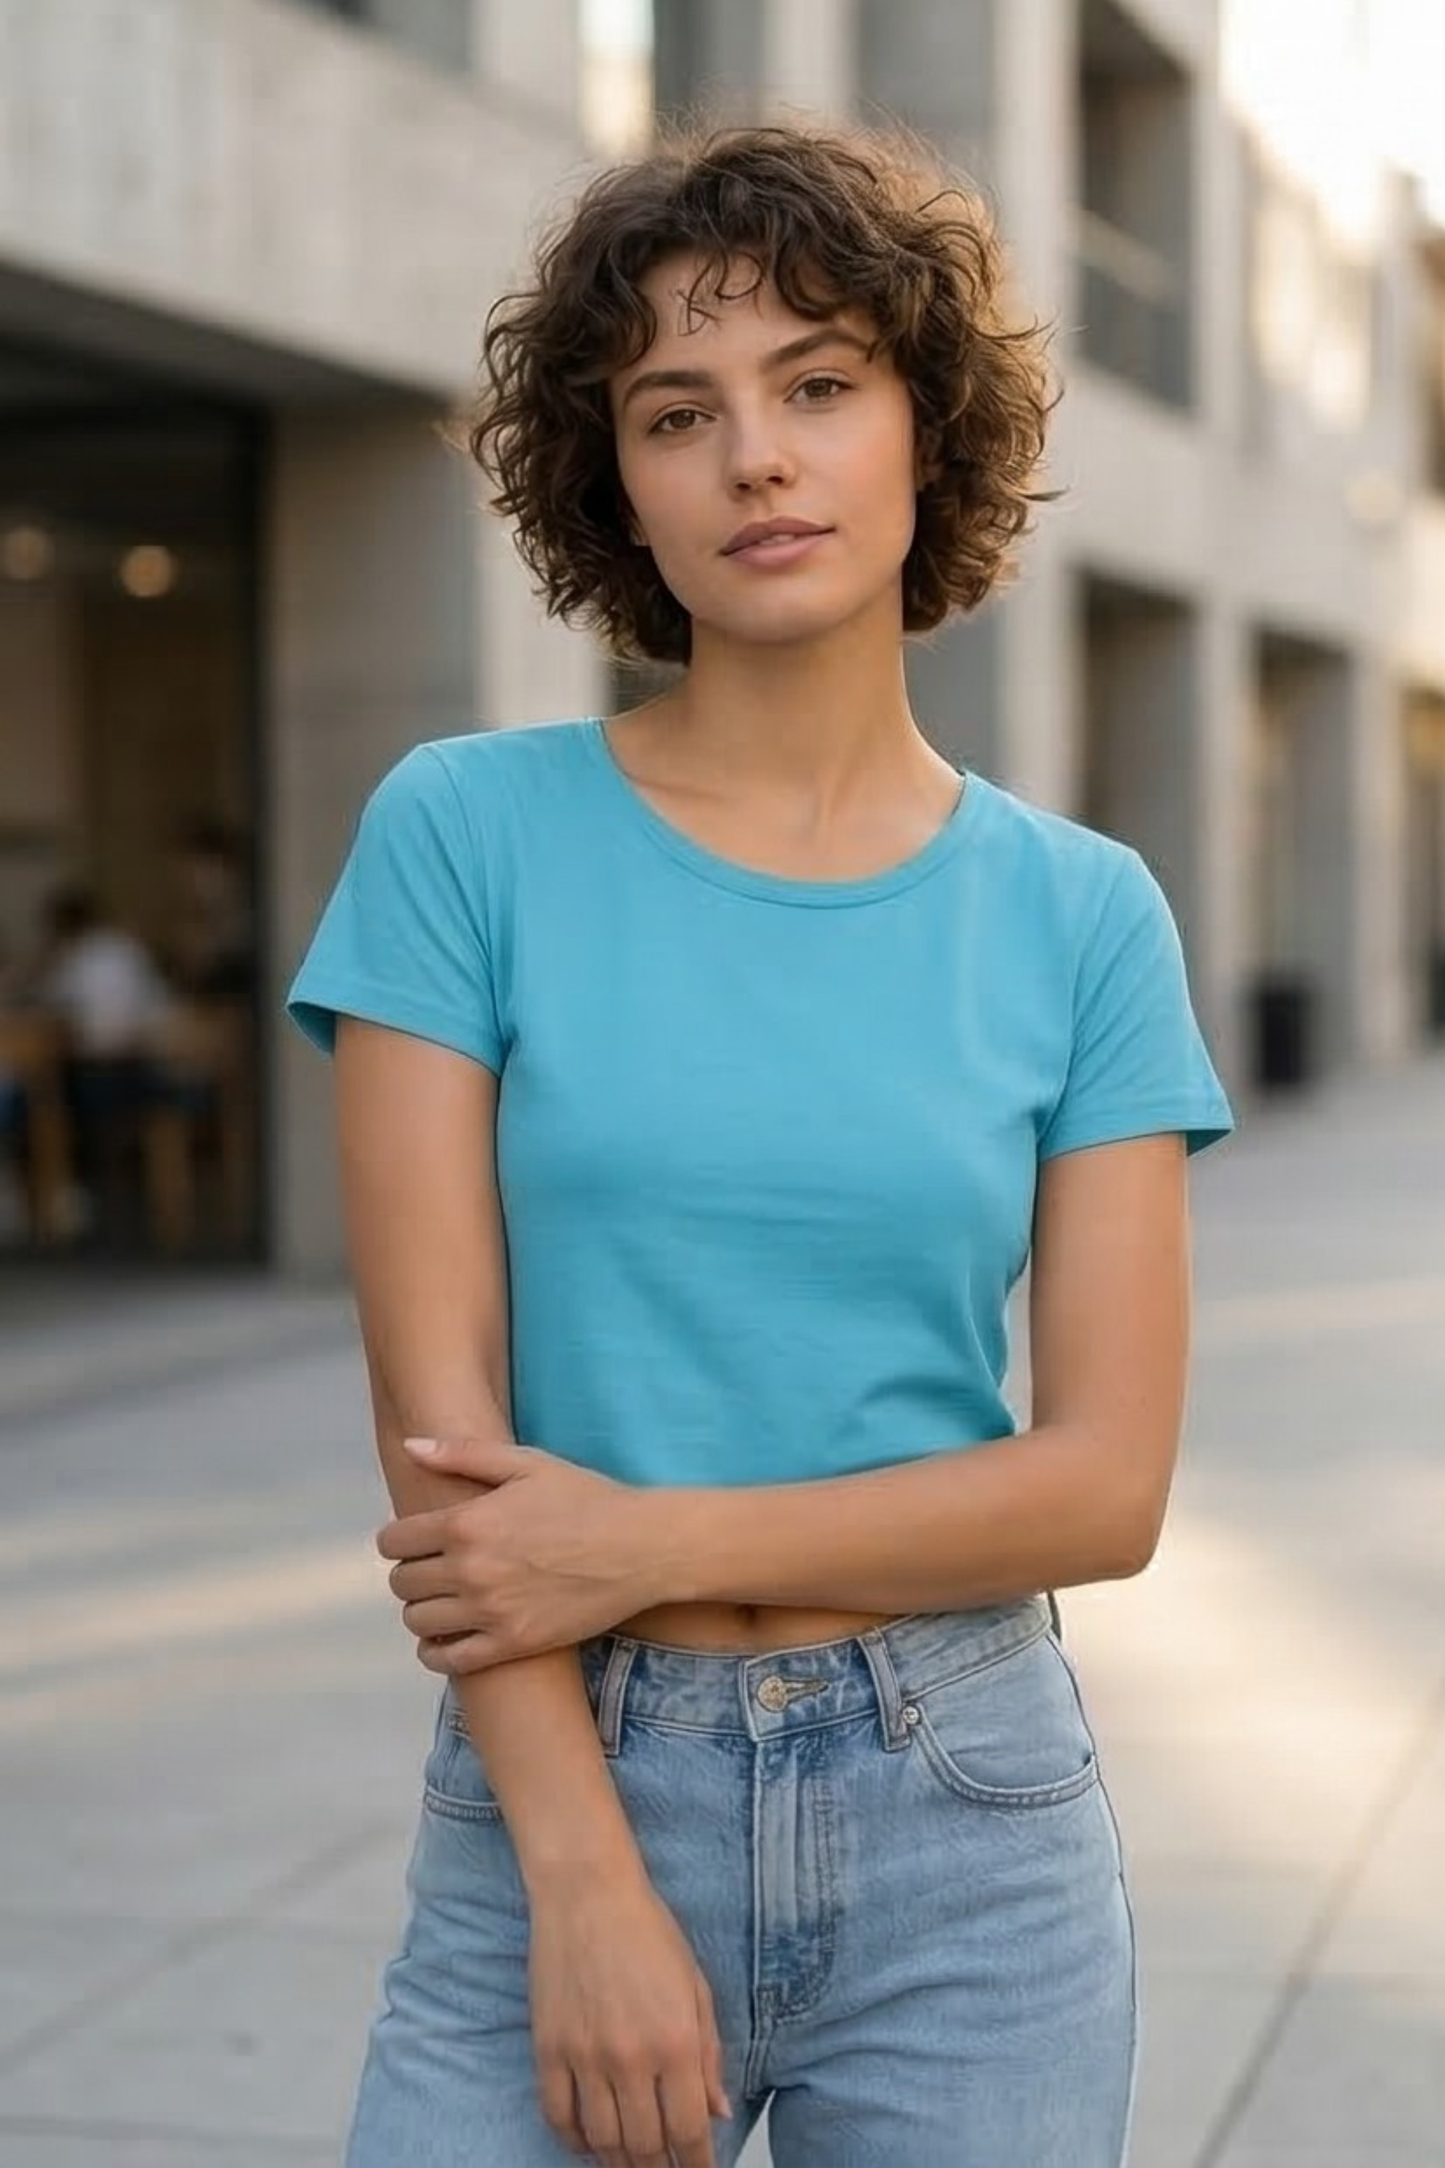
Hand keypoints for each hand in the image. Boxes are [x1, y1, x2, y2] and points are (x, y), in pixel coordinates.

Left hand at [377, 1436, 667, 1672]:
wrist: (640, 1548)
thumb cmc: (586, 1498)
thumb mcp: (527, 1463)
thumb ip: (462, 1454)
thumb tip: (409, 1447)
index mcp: (467, 1523)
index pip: (394, 1542)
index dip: (397, 1540)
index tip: (414, 1540)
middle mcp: (471, 1570)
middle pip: (402, 1584)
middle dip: (409, 1573)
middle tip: (431, 1568)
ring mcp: (491, 1612)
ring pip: (419, 1622)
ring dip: (422, 1610)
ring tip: (443, 1600)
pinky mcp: (513, 1644)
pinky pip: (449, 1660)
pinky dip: (437, 1652)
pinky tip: (447, 1638)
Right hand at [529, 1867, 730, 2165]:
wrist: (587, 1892)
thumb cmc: (647, 1929)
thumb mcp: (695, 1986)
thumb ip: (709, 2053)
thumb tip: (717, 2113)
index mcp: (676, 2040)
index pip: (689, 2131)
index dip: (697, 2165)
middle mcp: (631, 2057)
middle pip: (645, 2147)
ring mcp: (585, 2056)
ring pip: (603, 2141)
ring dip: (619, 2163)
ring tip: (632, 2164)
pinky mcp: (548, 2049)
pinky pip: (558, 2116)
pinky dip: (574, 2142)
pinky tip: (589, 2145)